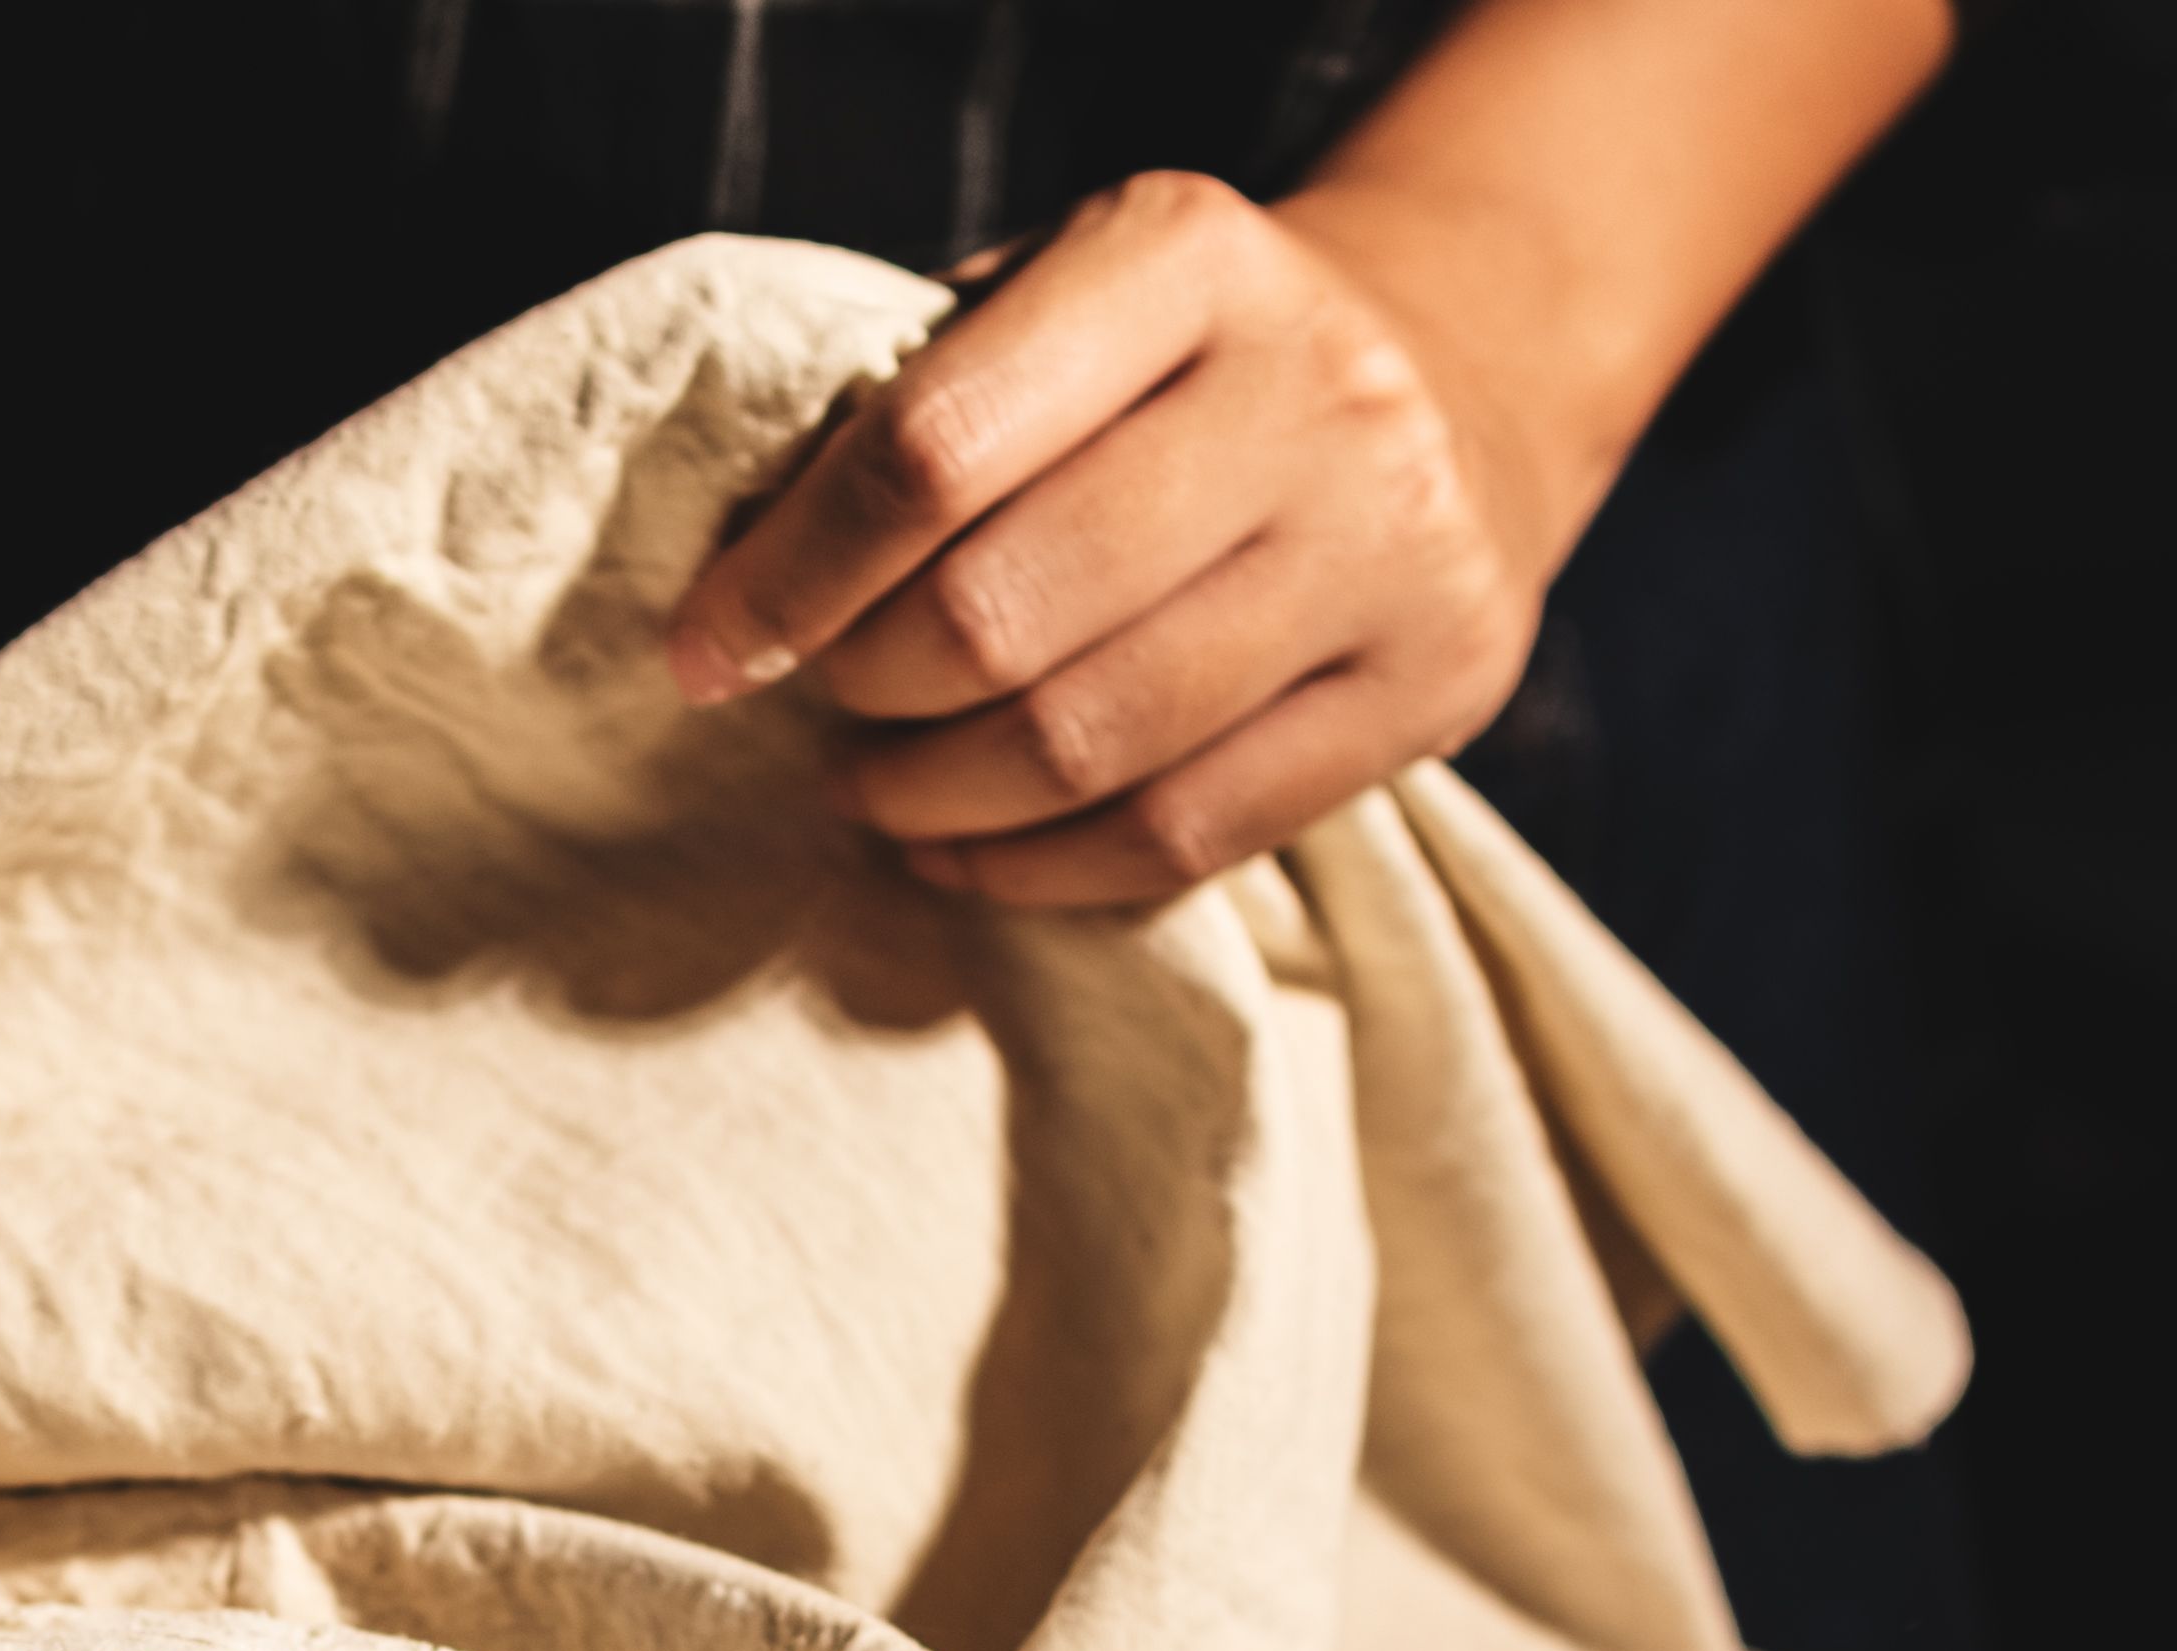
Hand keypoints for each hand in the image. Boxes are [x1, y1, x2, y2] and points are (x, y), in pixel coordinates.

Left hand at [663, 172, 1555, 909]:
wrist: (1467, 368)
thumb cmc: (1188, 356)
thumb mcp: (1069, 299)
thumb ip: (927, 398)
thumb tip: (744, 574)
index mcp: (1185, 256)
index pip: (934, 446)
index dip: (792, 573)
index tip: (710, 648)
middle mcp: (1311, 390)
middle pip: (1003, 616)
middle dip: (867, 688)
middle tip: (822, 704)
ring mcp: (1390, 544)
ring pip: (1091, 745)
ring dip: (935, 798)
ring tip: (875, 789)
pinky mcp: (1432, 685)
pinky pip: (1187, 832)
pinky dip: (1040, 869)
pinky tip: (963, 850)